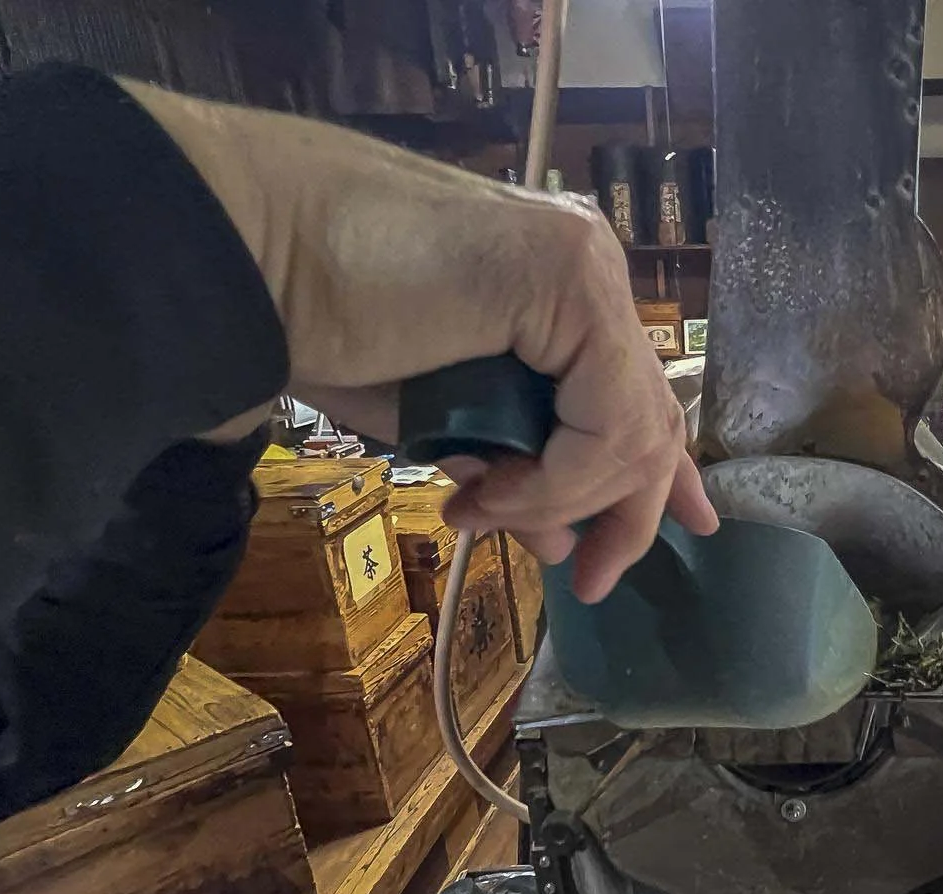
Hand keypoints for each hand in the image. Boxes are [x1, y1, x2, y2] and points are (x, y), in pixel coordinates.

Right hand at [119, 79, 717, 602]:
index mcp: (560, 288)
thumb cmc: (319, 327)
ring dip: (562, 501)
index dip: (667, 470)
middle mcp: (586, 267)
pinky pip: (604, 419)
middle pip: (650, 416)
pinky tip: (491, 491)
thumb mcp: (440, 425)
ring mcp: (584, 264)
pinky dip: (557, 479)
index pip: (640, 389)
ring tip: (478, 514)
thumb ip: (510, 472)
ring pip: (632, 428)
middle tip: (591, 582)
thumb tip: (563, 544)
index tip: (692, 527)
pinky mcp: (568, 277)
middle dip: (628, 514)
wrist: (250, 262)